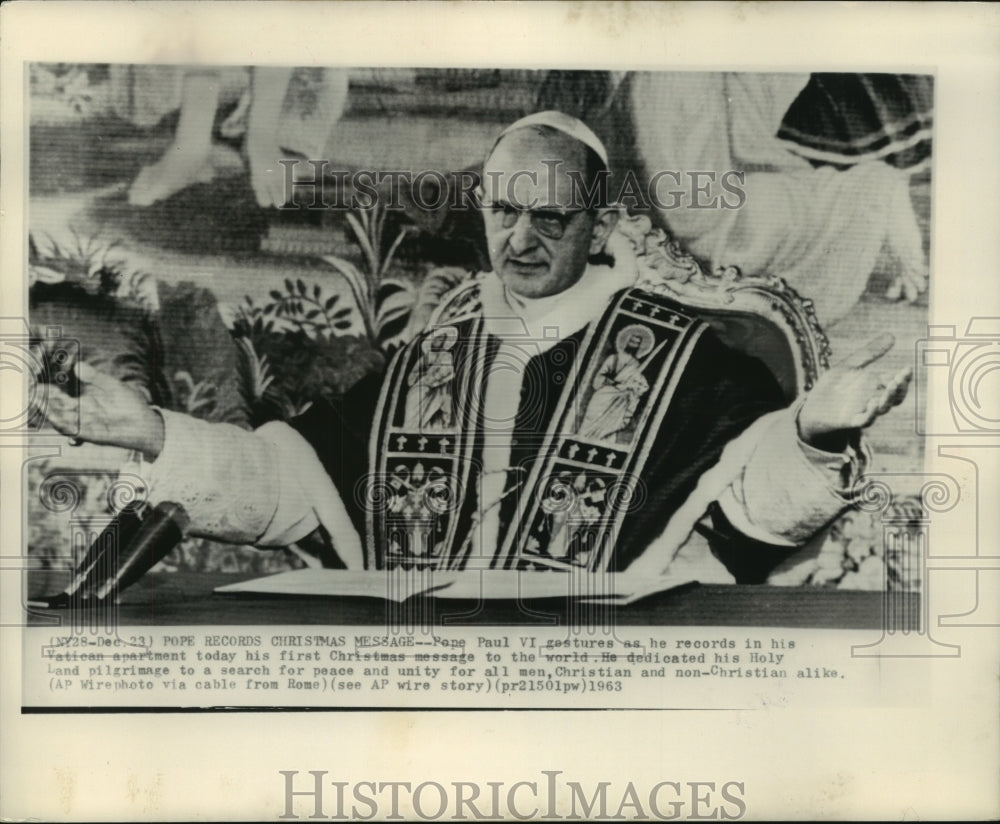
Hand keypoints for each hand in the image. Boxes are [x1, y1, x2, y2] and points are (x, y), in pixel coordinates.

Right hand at [33, 360, 164, 458]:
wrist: (145, 423)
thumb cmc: (129, 403)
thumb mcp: (112, 386)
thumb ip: (95, 377)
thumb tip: (78, 365)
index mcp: (83, 401)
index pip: (60, 395)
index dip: (47, 390)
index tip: (36, 382)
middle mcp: (81, 413)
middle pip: (57, 407)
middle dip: (44, 400)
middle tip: (31, 390)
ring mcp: (85, 424)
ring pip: (61, 419)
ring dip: (49, 411)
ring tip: (38, 401)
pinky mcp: (91, 435)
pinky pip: (74, 431)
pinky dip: (64, 425)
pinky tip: (55, 418)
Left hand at [797, 334, 912, 444]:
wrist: (813, 407)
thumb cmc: (834, 386)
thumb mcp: (850, 366)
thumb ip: (869, 353)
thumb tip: (892, 335)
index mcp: (876, 388)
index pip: (896, 384)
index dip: (904, 378)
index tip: (907, 368)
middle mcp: (874, 401)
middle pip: (894, 398)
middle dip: (900, 387)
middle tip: (902, 376)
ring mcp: (863, 411)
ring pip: (882, 408)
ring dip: (888, 398)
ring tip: (892, 385)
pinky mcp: (850, 420)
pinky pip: (864, 420)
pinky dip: (871, 413)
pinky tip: (873, 403)